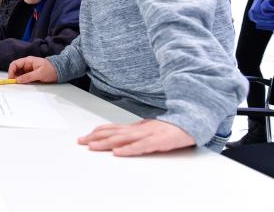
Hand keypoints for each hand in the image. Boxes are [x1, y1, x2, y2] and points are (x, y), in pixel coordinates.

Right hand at [8, 56, 57, 82]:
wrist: (60, 71)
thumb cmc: (51, 69)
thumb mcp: (40, 74)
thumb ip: (28, 77)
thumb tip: (18, 80)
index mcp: (28, 61)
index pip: (15, 64)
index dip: (11, 71)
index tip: (11, 79)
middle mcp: (27, 64)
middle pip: (15, 69)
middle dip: (14, 76)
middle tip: (15, 83)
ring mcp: (29, 69)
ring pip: (19, 74)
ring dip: (18, 79)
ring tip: (21, 84)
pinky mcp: (31, 74)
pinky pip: (23, 77)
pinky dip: (22, 80)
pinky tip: (24, 83)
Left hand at [78, 119, 195, 155]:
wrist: (193, 121)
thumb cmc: (172, 127)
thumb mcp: (151, 129)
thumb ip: (138, 133)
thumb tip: (122, 138)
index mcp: (137, 127)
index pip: (114, 128)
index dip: (99, 132)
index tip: (86, 136)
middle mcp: (140, 129)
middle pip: (114, 133)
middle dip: (96, 138)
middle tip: (81, 141)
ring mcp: (148, 134)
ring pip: (123, 139)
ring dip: (106, 143)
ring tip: (92, 146)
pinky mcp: (159, 141)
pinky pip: (141, 147)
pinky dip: (129, 150)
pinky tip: (118, 153)